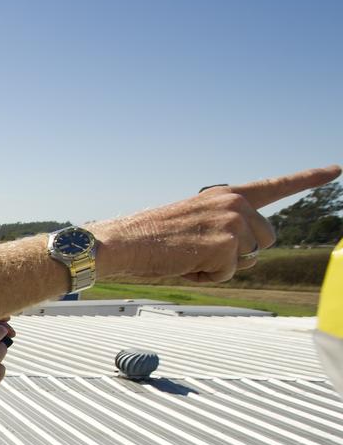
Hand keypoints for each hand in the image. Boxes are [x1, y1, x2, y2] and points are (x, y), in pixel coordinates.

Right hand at [95, 165, 339, 282]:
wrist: (122, 243)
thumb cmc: (150, 238)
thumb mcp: (194, 225)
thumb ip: (229, 232)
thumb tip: (255, 256)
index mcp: (226, 195)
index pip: (276, 185)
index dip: (310, 178)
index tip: (336, 169)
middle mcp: (235, 204)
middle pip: (265, 239)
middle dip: (241, 252)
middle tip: (199, 251)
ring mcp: (233, 223)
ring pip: (248, 258)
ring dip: (220, 265)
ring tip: (187, 256)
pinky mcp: (227, 244)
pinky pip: (230, 273)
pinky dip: (207, 275)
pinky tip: (184, 262)